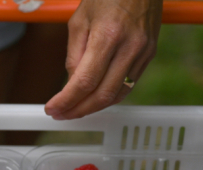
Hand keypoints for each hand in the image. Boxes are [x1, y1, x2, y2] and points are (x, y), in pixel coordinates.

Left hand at [45, 0, 162, 118]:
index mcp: (108, 35)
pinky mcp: (149, 55)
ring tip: (74, 110)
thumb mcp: (79, 20)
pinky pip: (128, 85)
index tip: (53, 108)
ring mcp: (143, 52)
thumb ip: (74, 55)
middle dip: (79, 110)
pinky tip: (94, 98)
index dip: (67, 100)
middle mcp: (129, 47)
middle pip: (102, 94)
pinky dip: (109, 96)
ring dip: (94, 107)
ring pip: (117, 94)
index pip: (85, 81)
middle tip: (61, 114)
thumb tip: (71, 85)